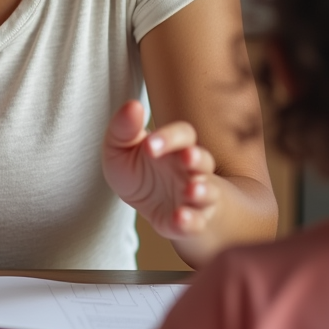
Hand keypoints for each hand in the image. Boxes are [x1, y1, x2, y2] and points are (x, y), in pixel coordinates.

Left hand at [101, 100, 218, 239]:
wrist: (144, 203)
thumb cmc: (136, 169)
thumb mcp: (119, 148)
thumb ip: (124, 127)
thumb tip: (133, 105)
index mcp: (175, 147)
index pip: (183, 135)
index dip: (169, 137)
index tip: (148, 145)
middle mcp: (190, 170)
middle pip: (203, 159)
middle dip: (196, 158)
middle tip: (186, 157)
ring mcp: (193, 197)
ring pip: (208, 192)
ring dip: (202, 191)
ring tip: (192, 190)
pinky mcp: (188, 223)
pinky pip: (196, 223)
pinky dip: (191, 222)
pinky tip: (181, 218)